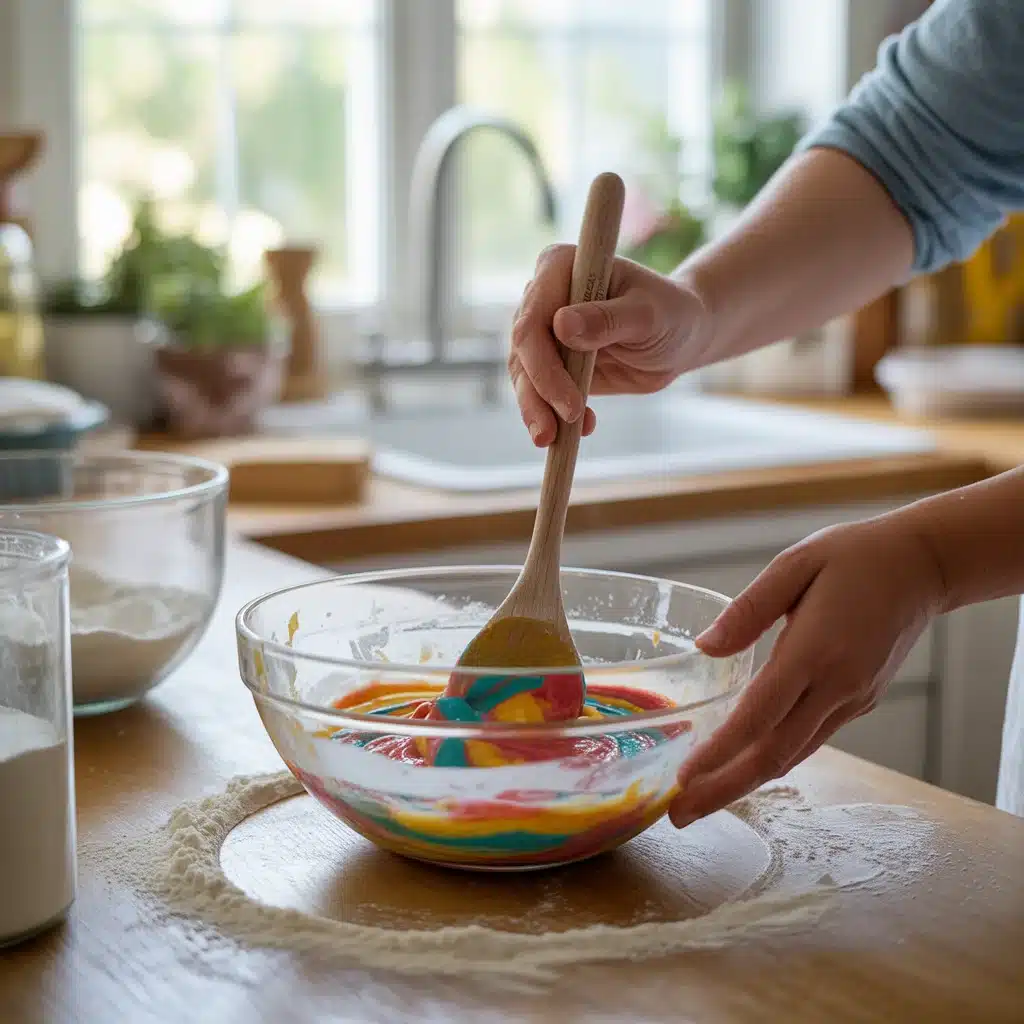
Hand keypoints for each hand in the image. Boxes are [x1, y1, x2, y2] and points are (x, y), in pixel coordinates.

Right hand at [508, 244, 708, 446]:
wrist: (681, 336)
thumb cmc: (670, 313)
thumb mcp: (647, 315)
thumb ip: (608, 319)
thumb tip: (562, 326)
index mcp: (558, 268)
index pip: (532, 319)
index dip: (543, 364)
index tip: (568, 401)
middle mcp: (543, 296)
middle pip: (522, 352)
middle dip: (537, 396)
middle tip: (553, 433)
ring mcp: (544, 330)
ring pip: (524, 376)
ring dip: (537, 411)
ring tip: (554, 440)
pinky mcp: (552, 361)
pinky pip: (540, 392)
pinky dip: (553, 415)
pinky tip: (583, 428)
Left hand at [668, 513, 947, 827]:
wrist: (922, 566)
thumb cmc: (853, 557)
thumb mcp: (796, 564)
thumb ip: (749, 609)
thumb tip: (706, 648)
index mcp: (816, 650)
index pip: (760, 715)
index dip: (720, 751)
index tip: (683, 778)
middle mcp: (837, 686)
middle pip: (774, 755)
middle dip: (724, 789)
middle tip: (679, 816)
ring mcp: (852, 700)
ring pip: (793, 755)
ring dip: (744, 782)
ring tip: (700, 801)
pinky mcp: (858, 702)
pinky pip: (809, 739)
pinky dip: (772, 758)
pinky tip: (742, 763)